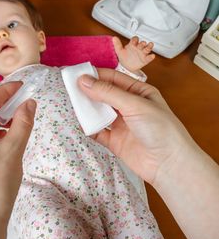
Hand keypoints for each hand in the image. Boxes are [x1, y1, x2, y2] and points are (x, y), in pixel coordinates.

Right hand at [78, 68, 192, 186]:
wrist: (169, 164)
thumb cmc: (162, 129)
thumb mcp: (134, 104)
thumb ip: (108, 93)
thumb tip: (84, 81)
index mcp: (139, 92)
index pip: (113, 78)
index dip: (96, 75)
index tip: (77, 74)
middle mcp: (129, 106)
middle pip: (104, 95)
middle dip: (89, 91)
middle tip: (69, 87)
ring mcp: (122, 124)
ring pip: (99, 112)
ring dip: (87, 109)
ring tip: (70, 103)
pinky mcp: (115, 142)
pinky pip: (98, 132)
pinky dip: (88, 128)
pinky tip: (78, 123)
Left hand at [113, 36, 154, 71]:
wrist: (126, 67)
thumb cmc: (124, 57)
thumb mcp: (119, 51)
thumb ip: (117, 44)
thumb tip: (114, 38)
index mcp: (132, 45)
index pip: (135, 39)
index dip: (135, 39)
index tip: (134, 41)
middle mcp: (138, 48)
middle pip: (142, 43)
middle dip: (142, 43)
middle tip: (142, 43)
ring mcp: (142, 53)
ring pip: (147, 48)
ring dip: (149, 46)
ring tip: (151, 44)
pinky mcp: (145, 60)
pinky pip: (149, 58)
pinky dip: (151, 57)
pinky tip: (152, 56)